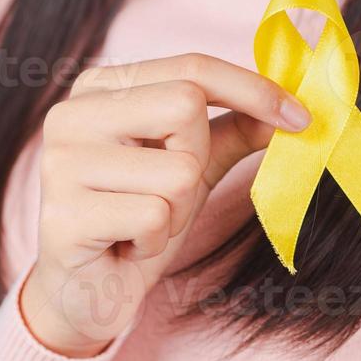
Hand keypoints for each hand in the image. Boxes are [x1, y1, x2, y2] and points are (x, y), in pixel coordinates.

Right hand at [19, 53, 310, 356]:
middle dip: (197, 158)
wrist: (85, 293)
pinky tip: (125, 246)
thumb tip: (295, 110)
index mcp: (99, 88)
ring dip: (177, 210)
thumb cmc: (137, 220)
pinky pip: (154, 216)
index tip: (300, 117)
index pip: (190, 68)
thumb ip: (235, 129)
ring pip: (177, 170)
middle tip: (169, 194)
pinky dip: (154, 240)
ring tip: (142, 225)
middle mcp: (70, 113)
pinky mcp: (63, 215)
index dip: (251, 89)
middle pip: (184, 105)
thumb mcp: (192, 166)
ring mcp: (60, 163)